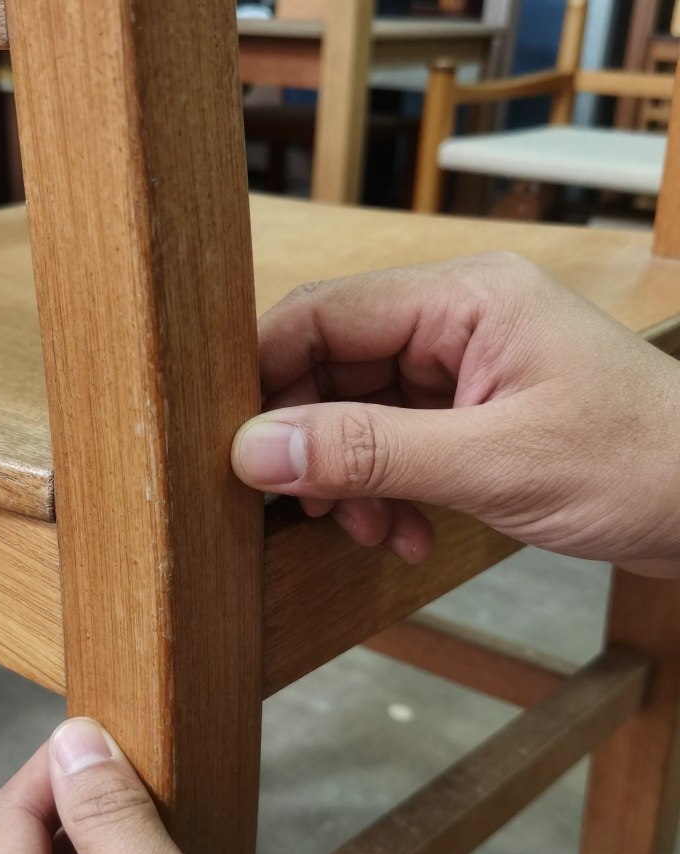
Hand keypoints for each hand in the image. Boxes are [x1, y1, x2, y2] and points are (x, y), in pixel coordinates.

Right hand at [231, 252, 679, 576]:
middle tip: (315, 509)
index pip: (323, 315)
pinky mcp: (466, 415)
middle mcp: (454, 322)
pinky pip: (391, 446)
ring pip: (356, 415)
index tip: (236, 446)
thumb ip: (369, 452)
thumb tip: (257, 449)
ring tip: (377, 532)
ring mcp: (460, 369)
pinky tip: (405, 533)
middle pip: (332, 369)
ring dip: (350, 481)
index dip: (267, 377)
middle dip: (317, 446)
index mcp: (463, 298)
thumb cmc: (643, 464)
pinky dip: (383, 493)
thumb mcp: (494, 463)